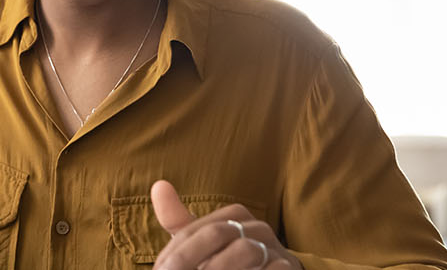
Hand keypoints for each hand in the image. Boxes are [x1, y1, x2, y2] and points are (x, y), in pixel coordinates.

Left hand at [151, 180, 302, 269]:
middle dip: (189, 258)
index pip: (195, 229)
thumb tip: (158, 185)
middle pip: (216, 234)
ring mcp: (275, 248)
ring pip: (244, 250)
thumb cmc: (229, 258)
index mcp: (235, 216)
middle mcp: (257, 227)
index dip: (174, 253)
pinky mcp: (288, 267)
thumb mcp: (203, 242)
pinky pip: (271, 268)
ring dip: (217, 267)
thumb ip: (180, 221)